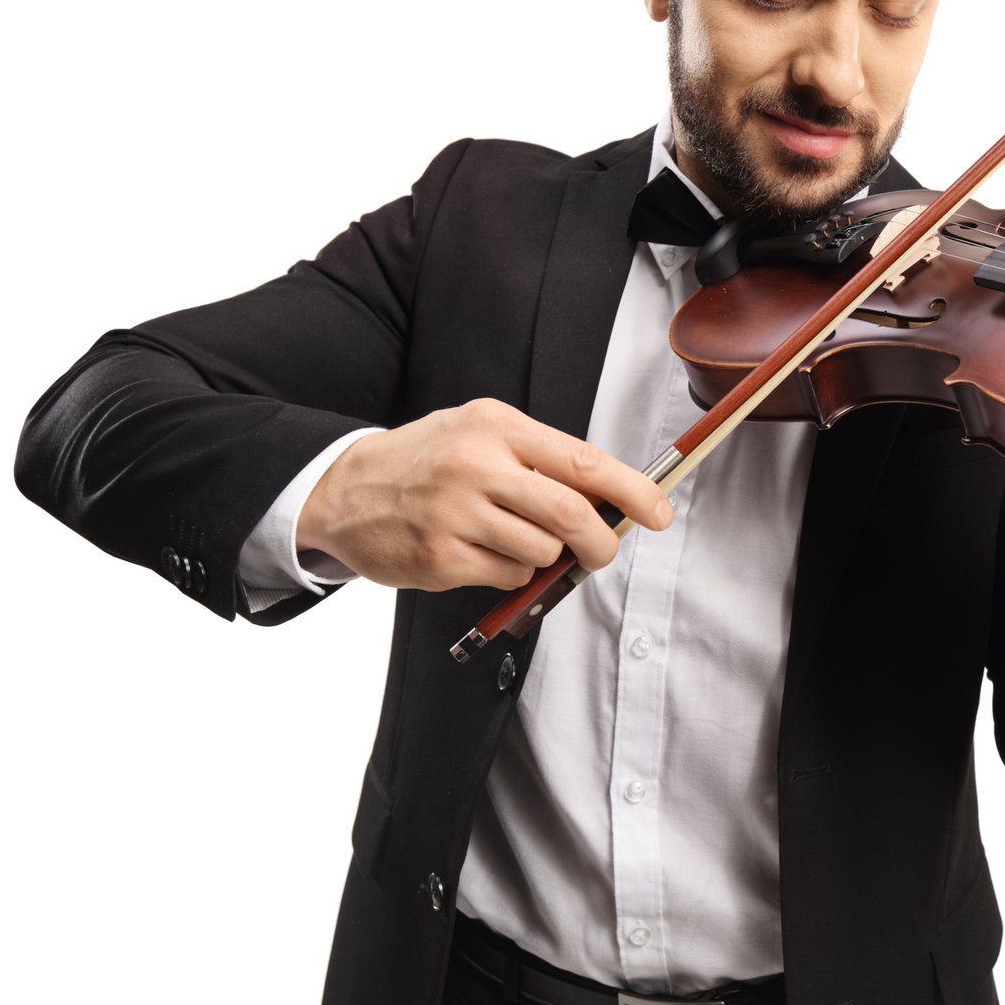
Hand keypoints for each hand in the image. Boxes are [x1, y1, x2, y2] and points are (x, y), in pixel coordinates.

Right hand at [296, 400, 672, 591]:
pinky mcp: (439, 558)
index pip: (583, 461)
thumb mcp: (480, 434)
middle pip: (571, 515)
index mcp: (496, 427)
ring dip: (543, 558)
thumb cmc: (426, 460)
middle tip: (602, 552)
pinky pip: (508, 577)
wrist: (345, 489)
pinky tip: (480, 552)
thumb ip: (541, 460)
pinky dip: (510, 573)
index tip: (659, 512)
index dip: (632, 492)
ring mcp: (455, 514)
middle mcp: (476, 466)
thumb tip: (613, 499)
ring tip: (510, 539)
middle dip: (601, 543)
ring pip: (543, 553)